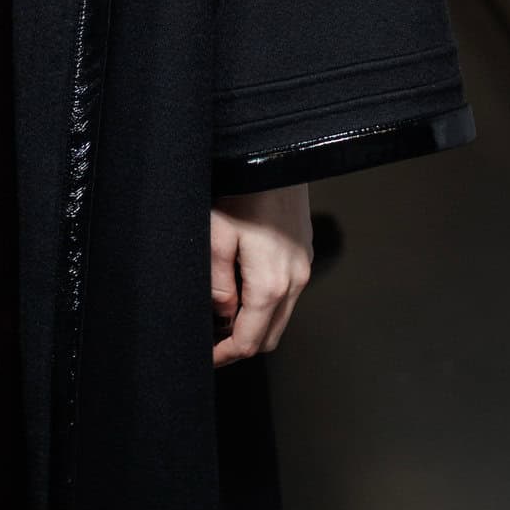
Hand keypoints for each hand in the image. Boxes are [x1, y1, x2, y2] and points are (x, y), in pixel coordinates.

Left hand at [210, 184, 312, 363]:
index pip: (249, 341)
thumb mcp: (215, 236)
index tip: (206, 356)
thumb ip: (218, 284)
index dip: (224, 355)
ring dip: (254, 324)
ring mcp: (303, 266)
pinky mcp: (304, 252)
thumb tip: (223, 313)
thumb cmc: (243, 189)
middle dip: (240, 345)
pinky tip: (242, 288)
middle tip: (212, 342)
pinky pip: (288, 293)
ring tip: (222, 316)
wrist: (275, 154)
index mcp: (271, 284)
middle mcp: (295, 281)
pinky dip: (266, 304)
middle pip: (269, 336)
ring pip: (281, 316)